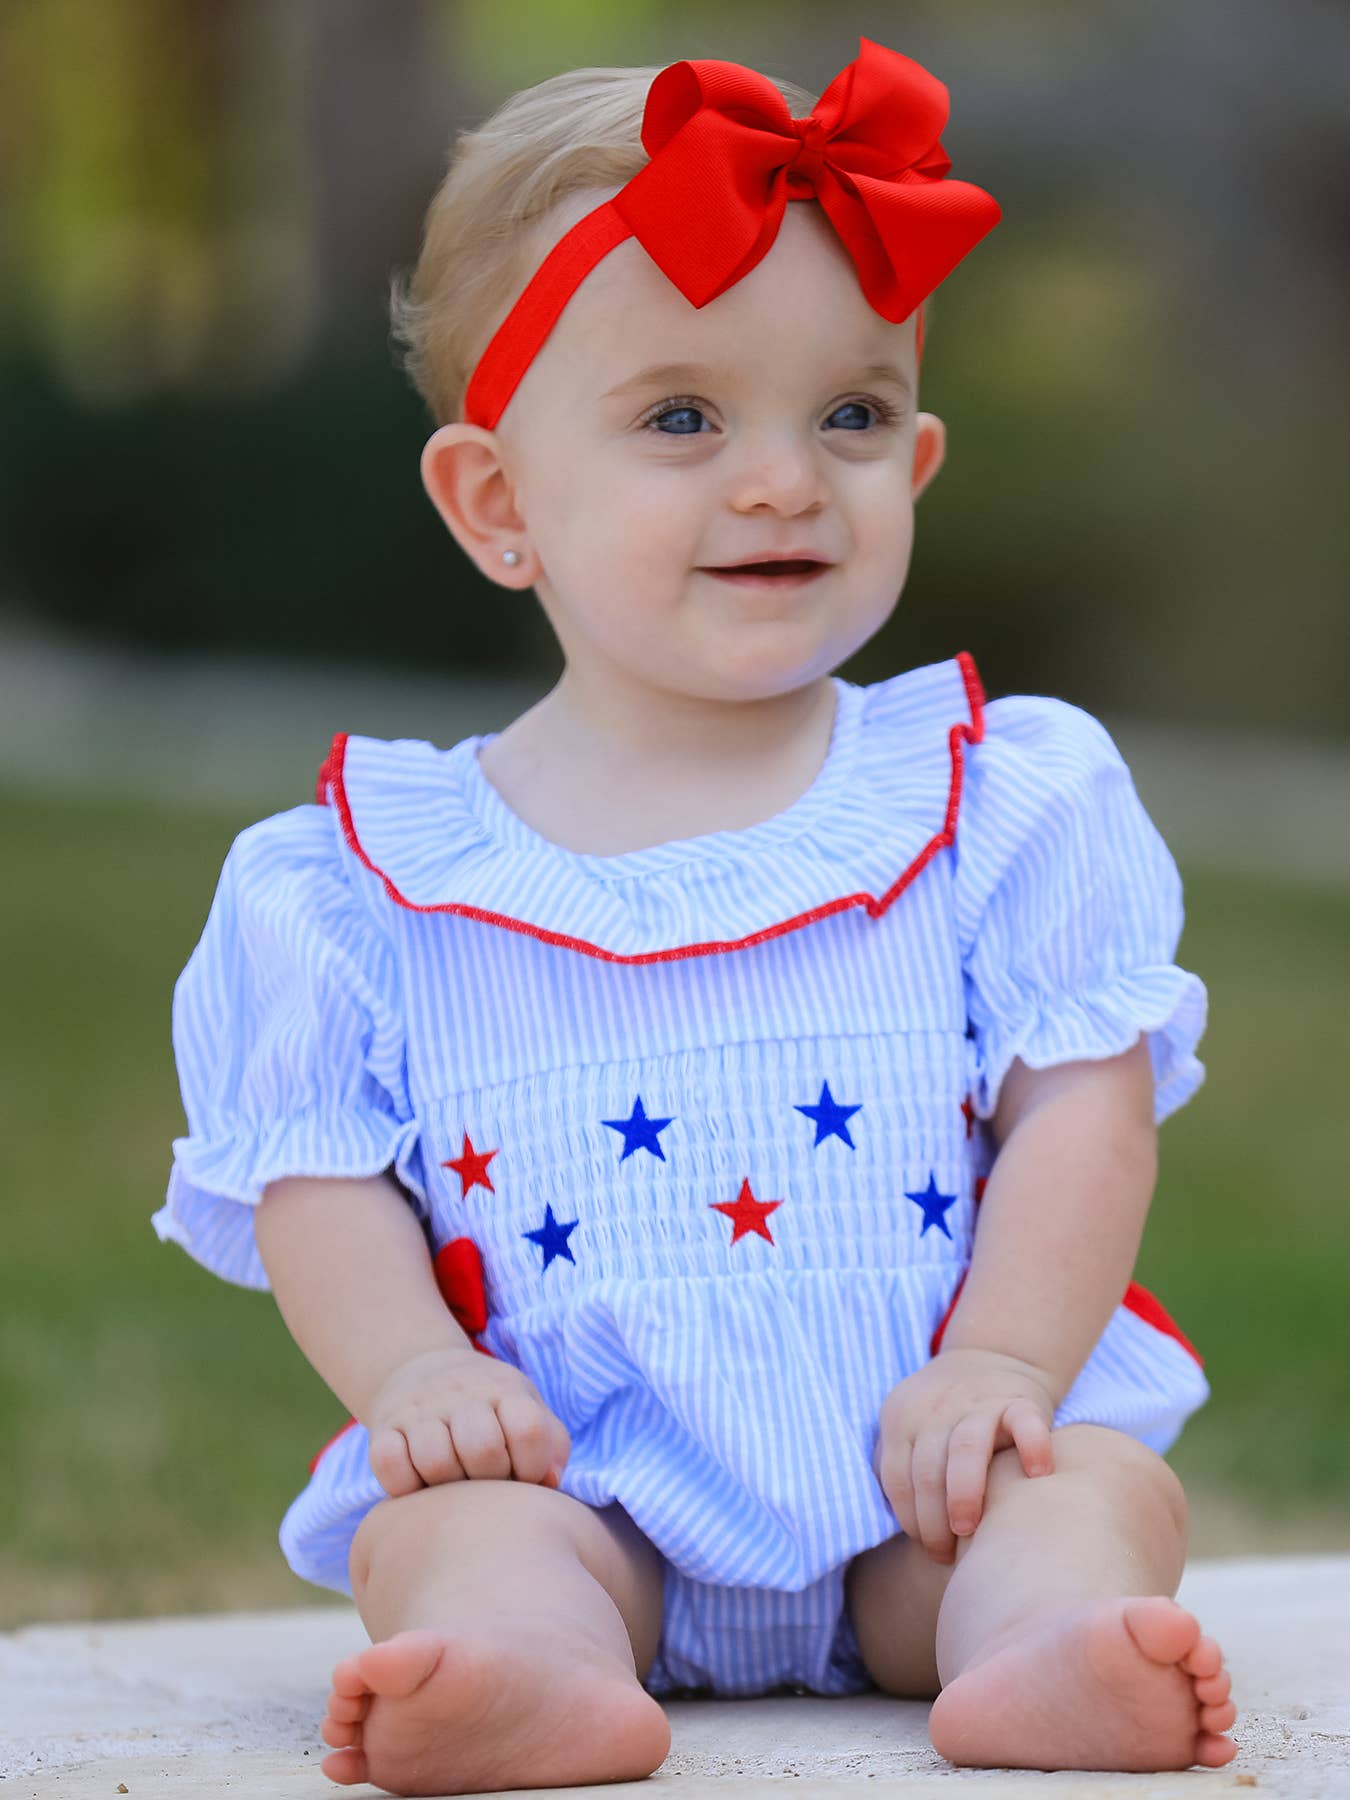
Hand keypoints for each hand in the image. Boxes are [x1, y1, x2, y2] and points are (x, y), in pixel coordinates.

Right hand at [366, 1345, 570, 1497]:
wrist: (426, 1368)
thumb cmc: (491, 1408)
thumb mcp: (527, 1409)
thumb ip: (551, 1445)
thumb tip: (549, 1481)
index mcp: (504, 1389)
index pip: (527, 1429)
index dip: (531, 1466)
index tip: (523, 1475)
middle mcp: (461, 1393)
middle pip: (482, 1449)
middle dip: (490, 1479)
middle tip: (486, 1482)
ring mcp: (420, 1409)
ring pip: (435, 1460)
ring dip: (448, 1486)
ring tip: (455, 1482)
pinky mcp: (384, 1427)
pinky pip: (389, 1463)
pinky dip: (404, 1483)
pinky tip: (420, 1482)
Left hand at [874, 1347, 1056, 1563]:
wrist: (992, 1356)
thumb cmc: (945, 1415)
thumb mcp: (908, 1427)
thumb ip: (894, 1463)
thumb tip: (892, 1522)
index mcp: (902, 1418)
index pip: (896, 1477)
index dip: (909, 1519)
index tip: (926, 1546)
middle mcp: (937, 1408)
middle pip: (927, 1469)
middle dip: (933, 1519)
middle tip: (946, 1554)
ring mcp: (979, 1402)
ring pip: (965, 1447)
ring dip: (964, 1492)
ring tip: (968, 1530)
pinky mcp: (1020, 1400)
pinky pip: (1026, 1421)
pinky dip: (1033, 1445)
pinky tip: (1038, 1474)